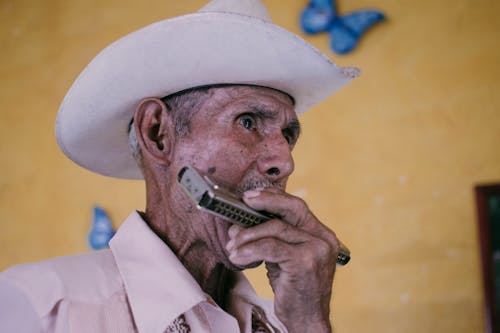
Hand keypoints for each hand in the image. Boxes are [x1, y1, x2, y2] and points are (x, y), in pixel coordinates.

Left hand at [225, 188, 339, 332]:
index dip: (273, 197)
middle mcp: (323, 239)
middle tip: (243, 202)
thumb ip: (271, 239)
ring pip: (275, 228)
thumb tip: (239, 224)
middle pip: (291, 208)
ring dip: (248, 234)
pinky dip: (250, 249)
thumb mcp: (285, 258)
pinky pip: (270, 247)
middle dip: (265, 201)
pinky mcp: (304, 262)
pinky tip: (238, 256)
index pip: (297, 206)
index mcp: (321, 234)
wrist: (308, 321)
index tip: (251, 196)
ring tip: (232, 245)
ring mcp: (316, 250)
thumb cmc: (294, 290)